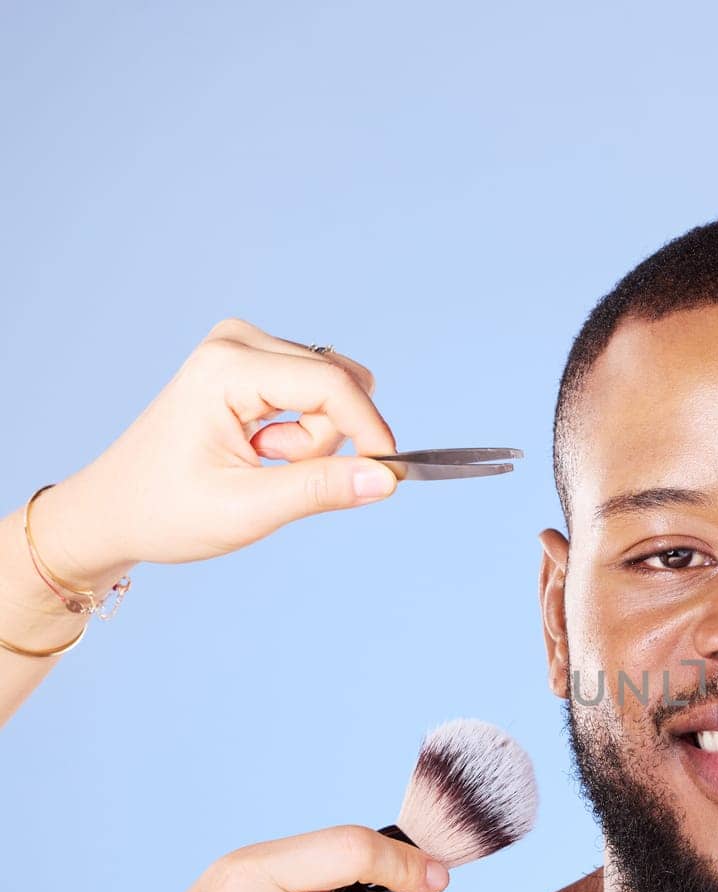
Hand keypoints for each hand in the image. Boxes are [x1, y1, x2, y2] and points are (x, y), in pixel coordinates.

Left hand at [30, 318, 402, 584]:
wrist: (115, 510)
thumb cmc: (166, 510)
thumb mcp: (248, 509)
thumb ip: (321, 489)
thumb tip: (385, 479)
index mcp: (227, 368)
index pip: (333, 385)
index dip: (371, 431)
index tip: (387, 476)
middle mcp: (235, 341)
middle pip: (335, 384)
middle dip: (325, 441)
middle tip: (272, 470)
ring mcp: (241, 347)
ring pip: (330, 389)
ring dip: (312, 439)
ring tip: (260, 461)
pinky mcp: (249, 362)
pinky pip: (314, 392)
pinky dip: (302, 431)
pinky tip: (259, 449)